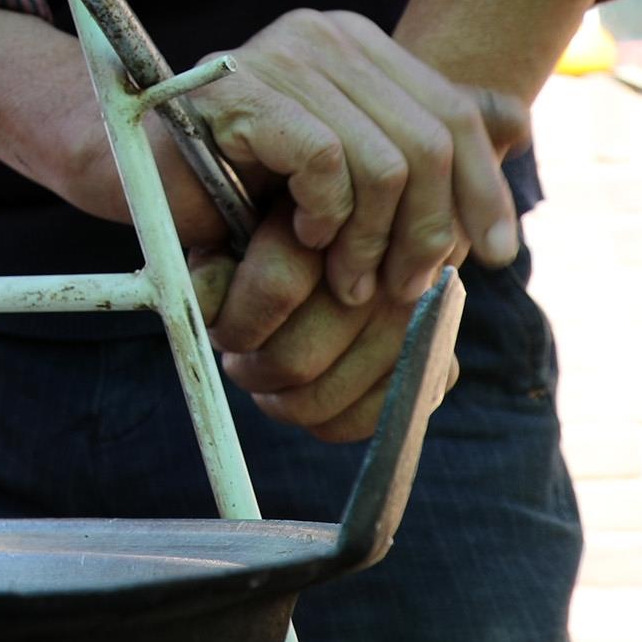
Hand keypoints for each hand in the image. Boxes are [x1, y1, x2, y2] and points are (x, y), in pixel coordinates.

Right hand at [180, 9, 525, 308]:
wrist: (134, 174)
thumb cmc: (235, 178)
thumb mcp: (341, 166)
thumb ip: (416, 138)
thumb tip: (516, 123)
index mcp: (355, 42)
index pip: (456, 110)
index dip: (485, 188)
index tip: (498, 256)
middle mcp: (325, 34)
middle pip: (433, 139)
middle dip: (432, 230)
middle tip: (405, 287)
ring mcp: (283, 56)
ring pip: (388, 162)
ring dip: (375, 241)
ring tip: (348, 281)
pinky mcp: (247, 91)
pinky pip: (329, 163)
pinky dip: (326, 217)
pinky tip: (302, 240)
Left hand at [192, 218, 462, 443]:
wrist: (369, 232)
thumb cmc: (278, 229)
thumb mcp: (238, 221)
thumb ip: (218, 258)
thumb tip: (203, 302)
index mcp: (333, 220)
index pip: (276, 287)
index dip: (236, 324)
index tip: (224, 330)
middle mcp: (385, 269)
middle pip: (296, 356)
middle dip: (253, 368)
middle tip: (240, 359)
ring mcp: (415, 320)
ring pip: (323, 395)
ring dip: (281, 399)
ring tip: (265, 377)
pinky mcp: (438, 363)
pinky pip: (369, 418)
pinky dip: (326, 422)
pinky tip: (304, 400)